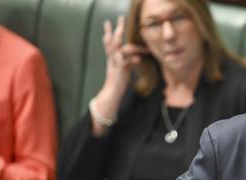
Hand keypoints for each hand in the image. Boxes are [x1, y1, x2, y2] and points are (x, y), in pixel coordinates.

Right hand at [91, 15, 147, 134]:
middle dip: (116, 30)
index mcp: (112, 58)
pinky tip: (138, 59)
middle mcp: (112, 59)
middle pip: (112, 41)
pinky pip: (125, 64)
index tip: (107, 22)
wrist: (112, 94)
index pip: (109, 42)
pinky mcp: (120, 72)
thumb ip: (126, 62)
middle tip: (119, 18)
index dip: (108, 32)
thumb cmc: (118, 83)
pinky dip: (131, 60)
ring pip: (116, 49)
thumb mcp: (122, 70)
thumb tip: (134, 57)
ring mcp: (115, 65)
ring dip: (120, 40)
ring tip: (122, 30)